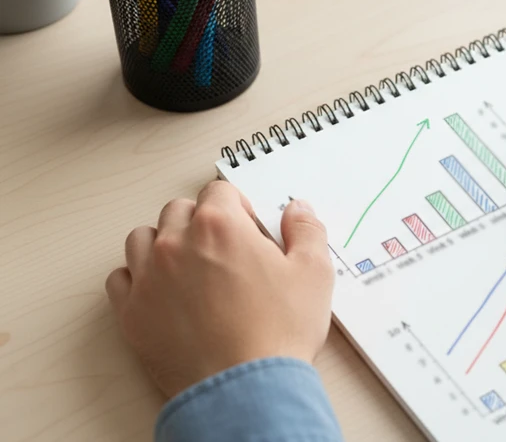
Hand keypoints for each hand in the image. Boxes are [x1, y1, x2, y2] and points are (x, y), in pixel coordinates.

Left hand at [106, 181, 333, 397]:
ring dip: (165, 243)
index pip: (218, 190)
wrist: (243, 388)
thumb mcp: (313, 273)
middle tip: (225, 252)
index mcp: (220, 226)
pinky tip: (163, 292)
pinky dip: (138, 278)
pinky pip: (120, 278)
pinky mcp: (131, 312)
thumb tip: (297, 209)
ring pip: (143, 238)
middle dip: (202, 222)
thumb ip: (305, 230)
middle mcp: (176, 243)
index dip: (238, 207)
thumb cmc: (277, 333)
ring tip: (190, 268)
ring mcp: (148, 277)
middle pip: (179, 210)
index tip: (248, 229)